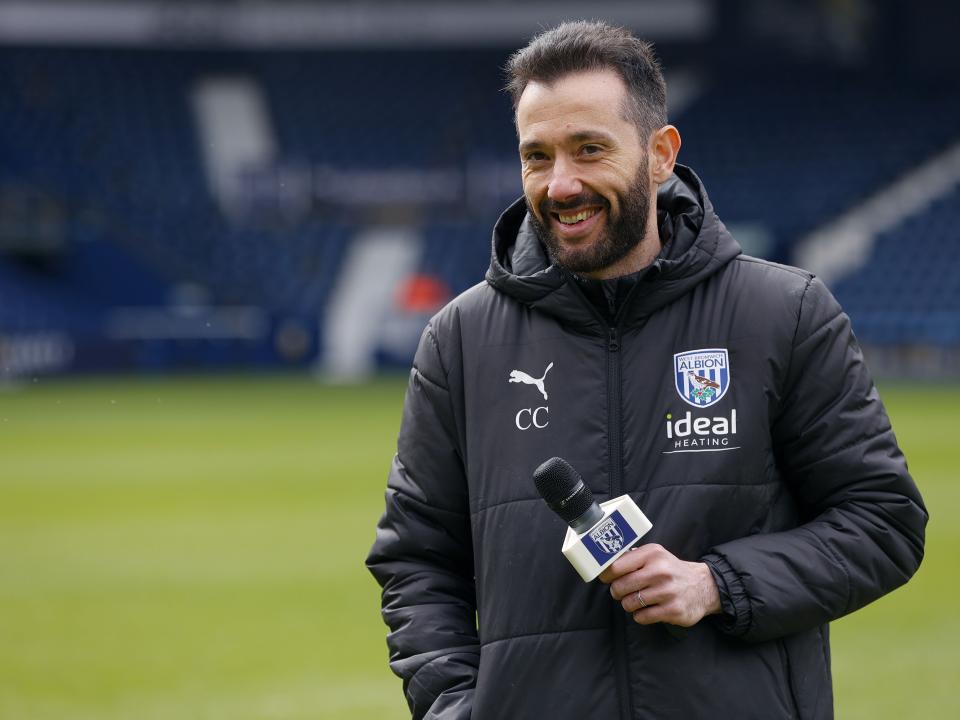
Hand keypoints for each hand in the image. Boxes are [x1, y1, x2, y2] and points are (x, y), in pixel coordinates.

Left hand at [598, 544, 721, 626]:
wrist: (703, 586)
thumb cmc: (671, 570)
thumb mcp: (655, 556)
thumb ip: (632, 557)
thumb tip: (604, 563)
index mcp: (652, 554)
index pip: (616, 566)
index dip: (606, 575)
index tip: (606, 579)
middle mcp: (660, 571)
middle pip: (620, 587)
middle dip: (616, 592)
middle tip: (621, 591)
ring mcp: (667, 591)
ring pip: (629, 603)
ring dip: (628, 604)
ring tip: (636, 600)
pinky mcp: (673, 610)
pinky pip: (641, 617)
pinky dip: (640, 615)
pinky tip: (647, 609)